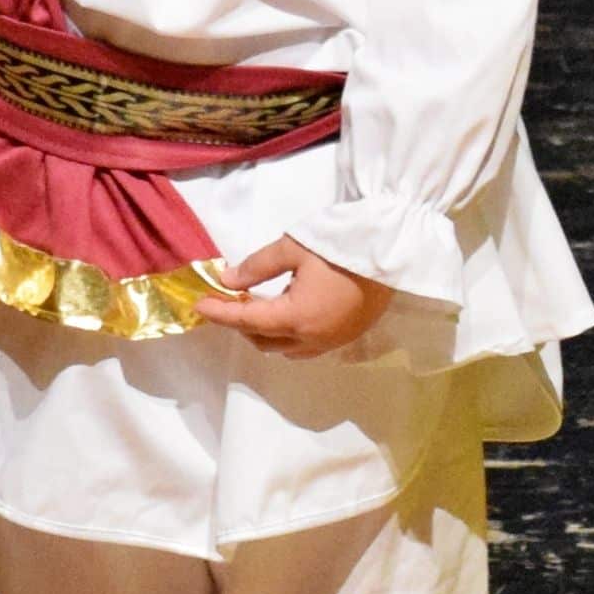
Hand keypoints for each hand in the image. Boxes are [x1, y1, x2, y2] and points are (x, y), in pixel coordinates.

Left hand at [204, 238, 393, 355]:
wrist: (394, 248)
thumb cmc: (342, 244)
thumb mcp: (293, 248)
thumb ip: (257, 267)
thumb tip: (228, 281)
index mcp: (297, 318)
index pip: (246, 321)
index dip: (220, 313)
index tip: (199, 305)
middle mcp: (313, 338)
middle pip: (263, 341)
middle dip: (241, 324)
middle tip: (228, 300)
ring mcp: (333, 341)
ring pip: (285, 348)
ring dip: (264, 332)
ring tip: (255, 304)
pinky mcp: (347, 336)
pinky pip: (307, 347)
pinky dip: (288, 335)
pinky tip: (286, 311)